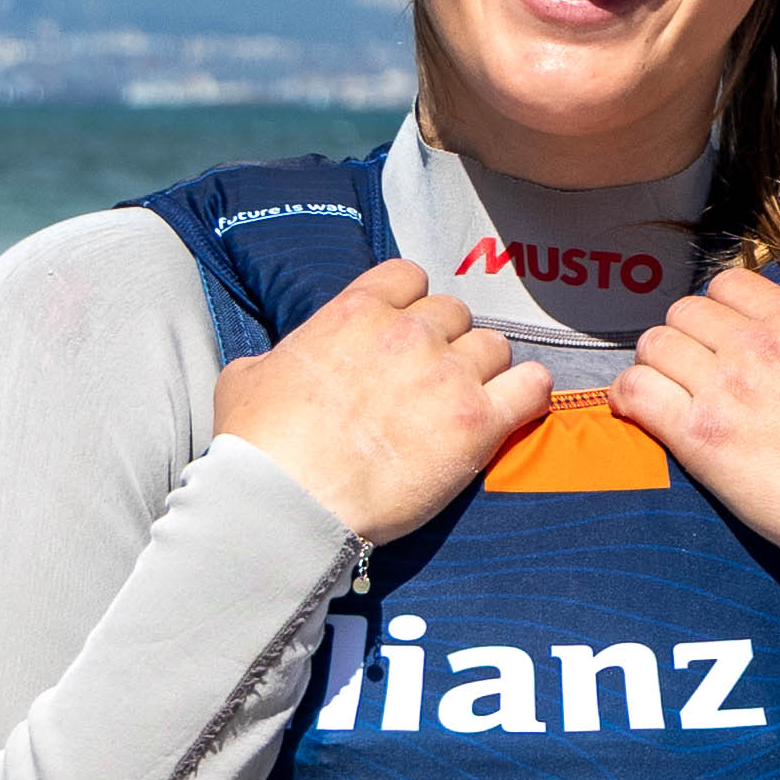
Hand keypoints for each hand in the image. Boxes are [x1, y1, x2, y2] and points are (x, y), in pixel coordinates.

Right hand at [215, 259, 551, 543]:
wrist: (285, 503)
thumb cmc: (257, 446)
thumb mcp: (246, 377)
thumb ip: (281, 354)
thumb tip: (285, 360)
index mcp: (355, 313)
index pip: (409, 276)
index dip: (410, 303)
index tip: (404, 330)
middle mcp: (409, 333)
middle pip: (455, 313)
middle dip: (445, 341)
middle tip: (427, 380)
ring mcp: (448, 374)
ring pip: (495, 346)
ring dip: (482, 369)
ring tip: (460, 403)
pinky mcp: (477, 421)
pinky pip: (533, 386)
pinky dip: (528, 394)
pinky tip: (512, 409)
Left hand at [615, 269, 779, 557]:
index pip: (730, 284)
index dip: (720, 308)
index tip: (723, 335)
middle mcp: (758, 346)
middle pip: (684, 312)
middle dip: (686, 338)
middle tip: (694, 371)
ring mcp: (725, 387)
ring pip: (653, 344)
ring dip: (656, 366)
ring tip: (667, 392)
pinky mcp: (699, 435)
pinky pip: (634, 391)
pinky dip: (629, 398)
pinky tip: (641, 412)